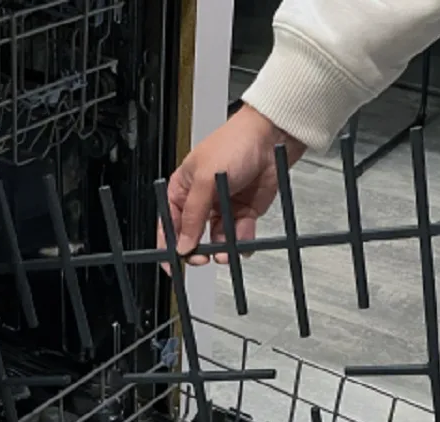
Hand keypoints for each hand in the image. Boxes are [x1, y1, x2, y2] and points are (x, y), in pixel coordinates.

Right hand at [158, 104, 305, 266]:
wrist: (271, 139)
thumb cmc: (234, 143)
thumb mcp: (205, 179)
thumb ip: (192, 215)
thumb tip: (182, 243)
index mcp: (183, 189)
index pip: (169, 223)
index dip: (168, 245)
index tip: (172, 264)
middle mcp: (202, 200)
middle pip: (193, 236)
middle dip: (197, 250)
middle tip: (202, 258)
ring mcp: (223, 207)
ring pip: (218, 239)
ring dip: (222, 248)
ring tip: (225, 251)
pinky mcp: (244, 212)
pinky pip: (239, 235)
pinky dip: (241, 241)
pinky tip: (242, 242)